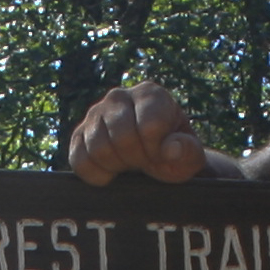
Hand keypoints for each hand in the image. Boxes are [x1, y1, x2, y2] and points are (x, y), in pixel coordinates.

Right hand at [68, 81, 214, 183]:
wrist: (154, 159)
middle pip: (121, 138)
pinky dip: (96, 174)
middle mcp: (119, 97)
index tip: (163, 154)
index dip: (157, 150)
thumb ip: (187, 150)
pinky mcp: (79, 134)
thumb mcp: (190, 155)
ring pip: (98, 149)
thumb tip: (170, 149)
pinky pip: (79, 160)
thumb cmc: (174, 154)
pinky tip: (111, 172)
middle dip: (137, 160)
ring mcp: (95, 114)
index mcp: (150, 94)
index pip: (148, 127)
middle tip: (145, 161)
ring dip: (117, 167)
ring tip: (129, 164)